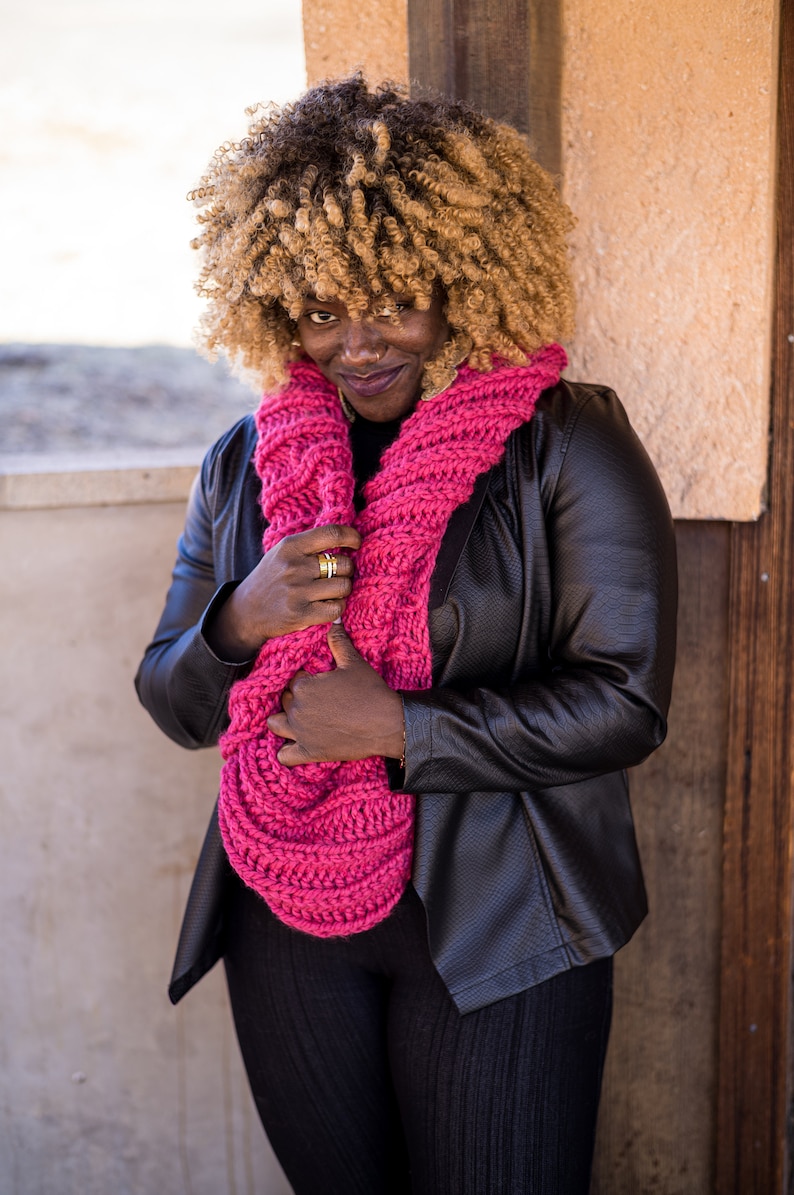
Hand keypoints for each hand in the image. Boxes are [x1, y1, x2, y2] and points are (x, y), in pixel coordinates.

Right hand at [206, 524, 360, 661]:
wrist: (247, 611)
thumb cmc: (272, 578)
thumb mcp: (283, 553)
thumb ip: (310, 544)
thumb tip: (347, 538)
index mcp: (291, 546)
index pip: (332, 533)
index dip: (352, 537)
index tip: (356, 543)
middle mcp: (294, 566)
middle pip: (344, 564)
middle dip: (347, 571)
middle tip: (337, 576)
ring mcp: (297, 591)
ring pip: (343, 587)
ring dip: (343, 591)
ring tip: (332, 592)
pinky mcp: (300, 614)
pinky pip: (336, 609)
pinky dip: (337, 608)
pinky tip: (328, 606)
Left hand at [267, 623, 404, 765]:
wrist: (387, 723)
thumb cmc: (370, 691)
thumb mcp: (354, 663)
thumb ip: (338, 641)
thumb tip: (334, 621)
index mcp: (304, 686)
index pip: (293, 680)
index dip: (305, 681)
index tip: (321, 685)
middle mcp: (297, 709)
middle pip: (285, 700)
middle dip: (296, 699)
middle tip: (319, 701)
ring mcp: (300, 733)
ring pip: (276, 724)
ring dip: (284, 721)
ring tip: (301, 720)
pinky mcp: (309, 753)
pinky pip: (284, 756)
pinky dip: (287, 752)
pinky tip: (297, 746)